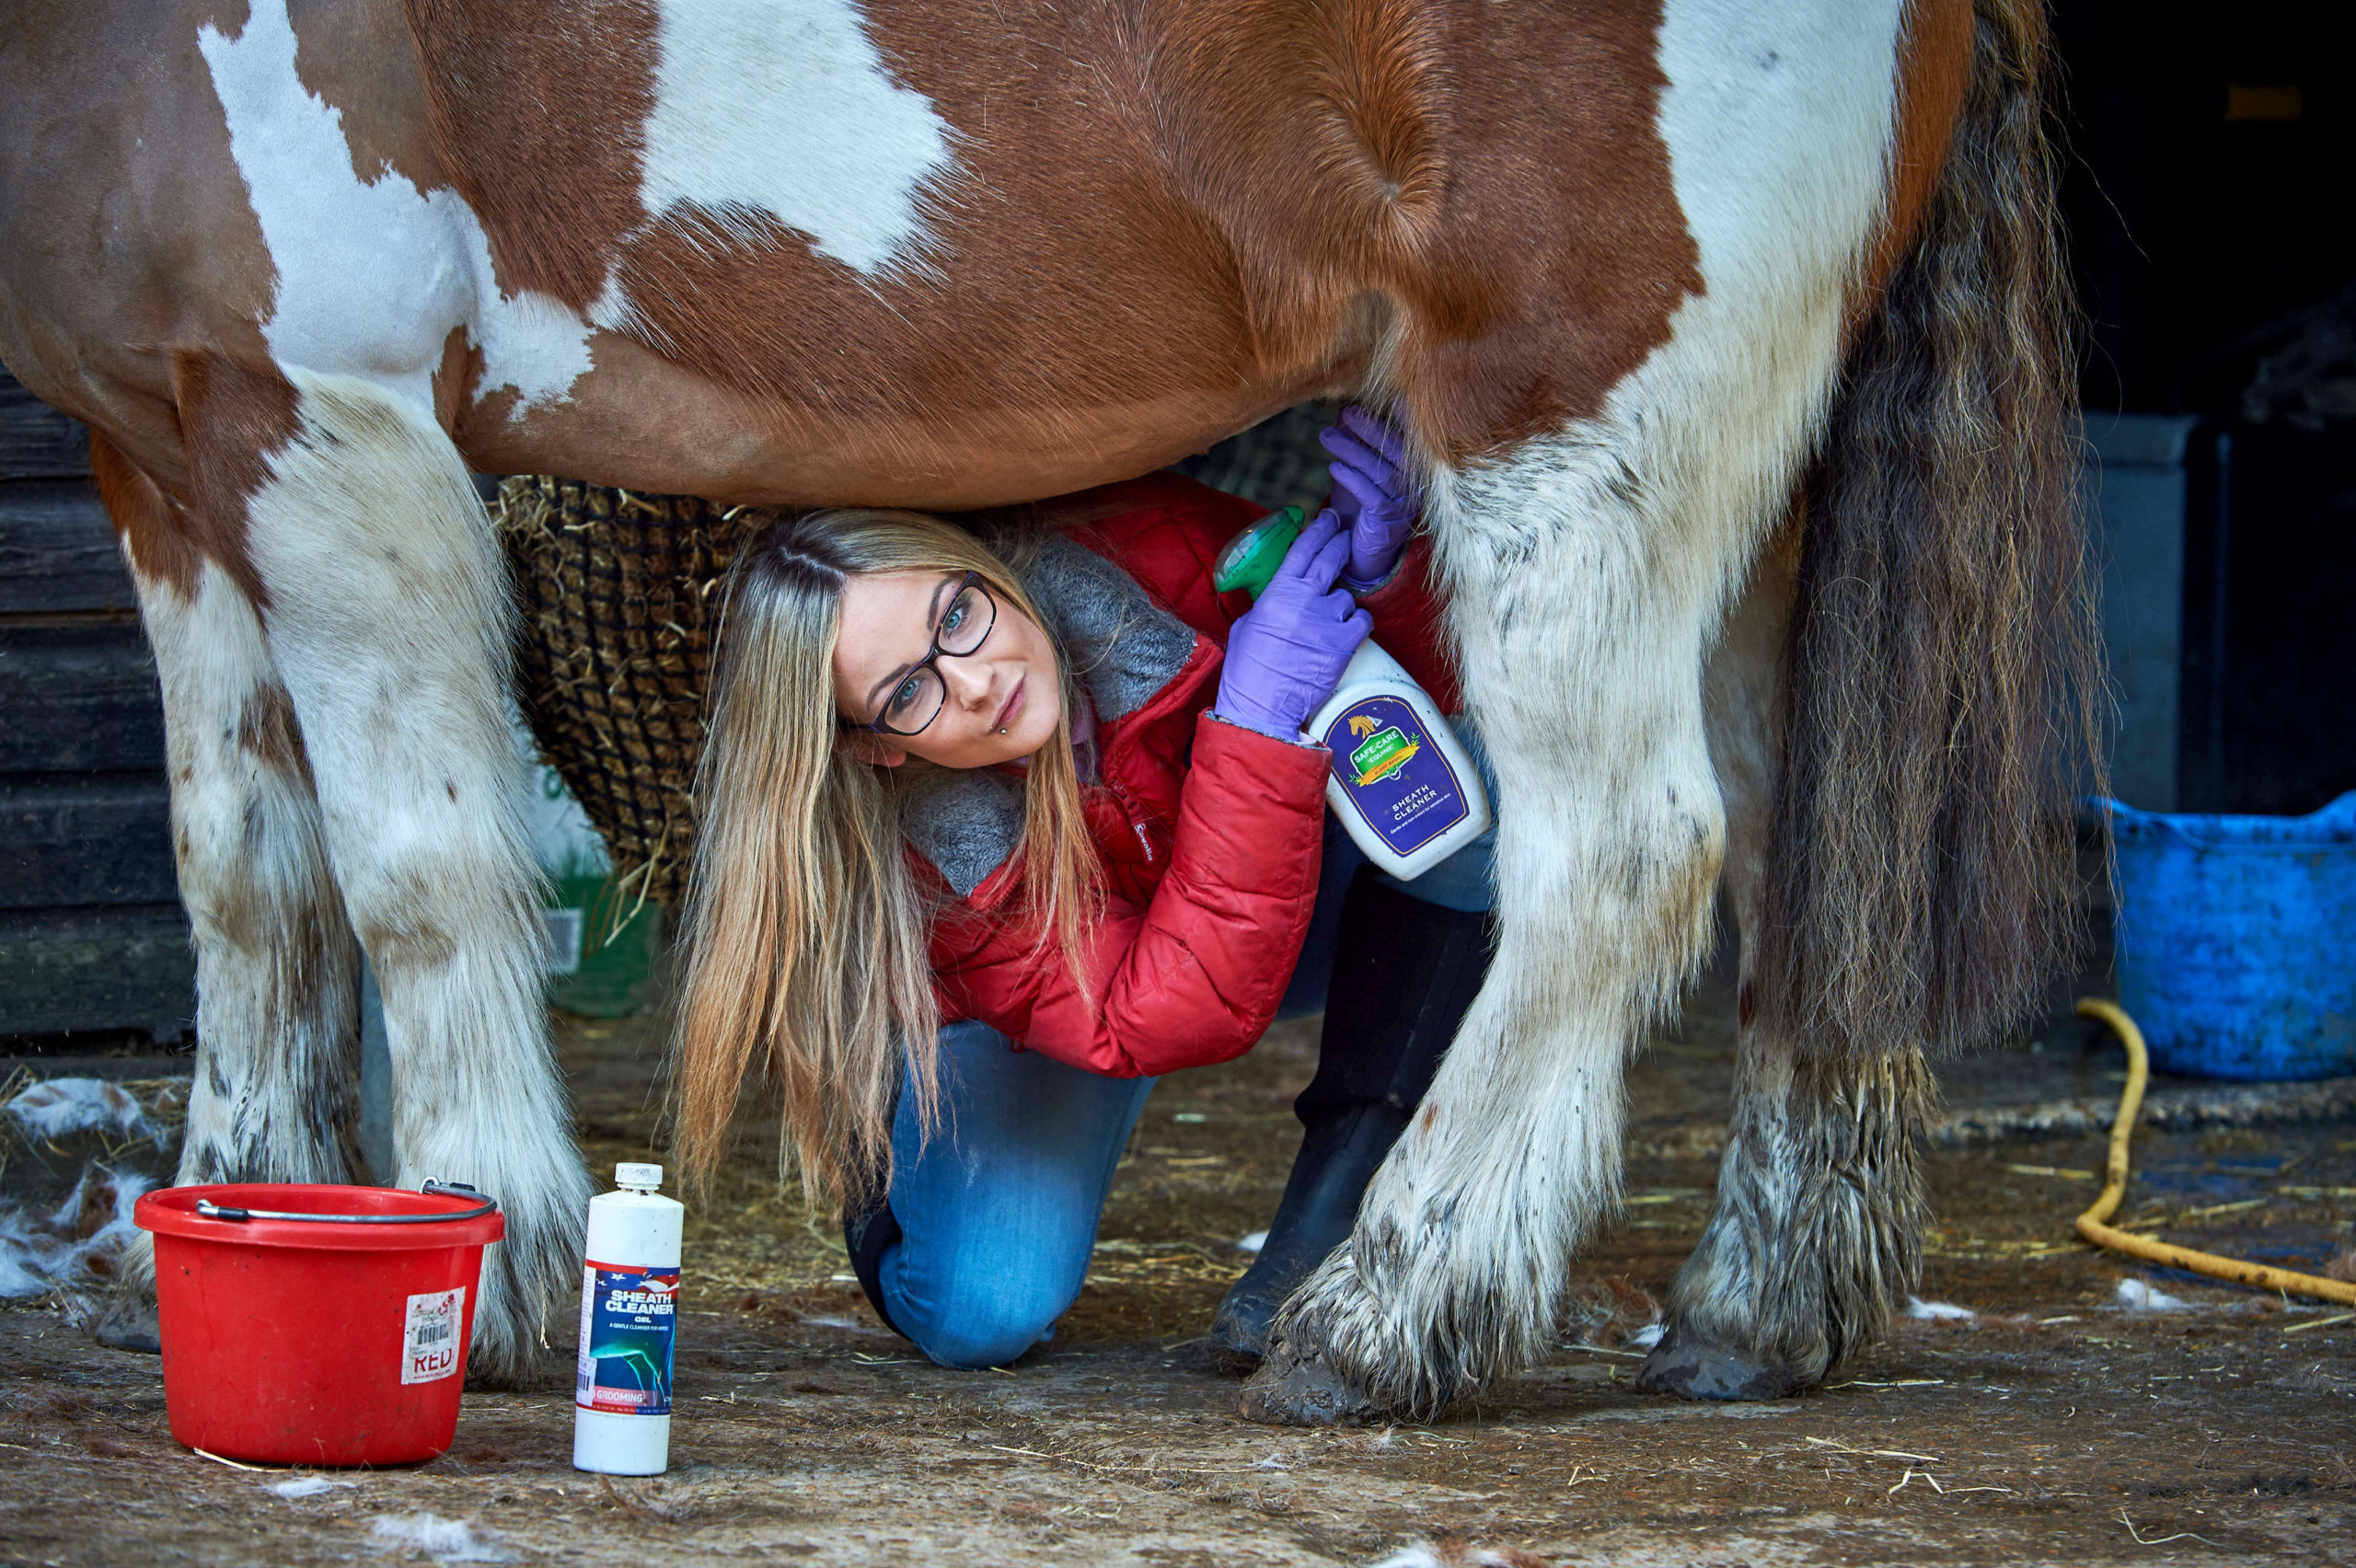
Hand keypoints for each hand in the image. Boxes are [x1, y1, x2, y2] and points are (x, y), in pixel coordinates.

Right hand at [1216, 510, 1372, 738]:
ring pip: (1347, 597)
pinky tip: (1348, 631)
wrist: (1262, 706)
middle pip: (1331, 558)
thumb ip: (1268, 602)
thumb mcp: (1248, 624)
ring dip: (1341, 604)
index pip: (1303, 548)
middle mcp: (1304, 601)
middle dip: (1340, 544)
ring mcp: (1327, 621)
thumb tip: (1280, 594)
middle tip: (1345, 538)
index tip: (1329, 518)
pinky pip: (1363, 620)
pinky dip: (1358, 624)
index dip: (1320, 529)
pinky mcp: (1344, 644)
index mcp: (1277, 593)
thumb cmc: (1248, 670)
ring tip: (1328, 622)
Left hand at [1321, 404, 1420, 587]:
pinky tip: (1333, 467)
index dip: (1404, 417)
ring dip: (1351, 451)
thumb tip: (1344, 409)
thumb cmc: (1364, 505)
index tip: (1391, 396)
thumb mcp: (1361, 470)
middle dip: (1369, 428)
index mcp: (1414, 469)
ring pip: (1379, 471)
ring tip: (1326, 437)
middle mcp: (1415, 484)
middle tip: (1345, 413)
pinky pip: (1370, 495)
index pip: (1412, 438)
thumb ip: (1358, 443)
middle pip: (1394, 450)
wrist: (1366, 551)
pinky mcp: (1386, 519)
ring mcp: (1403, 502)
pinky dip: (1351, 479)